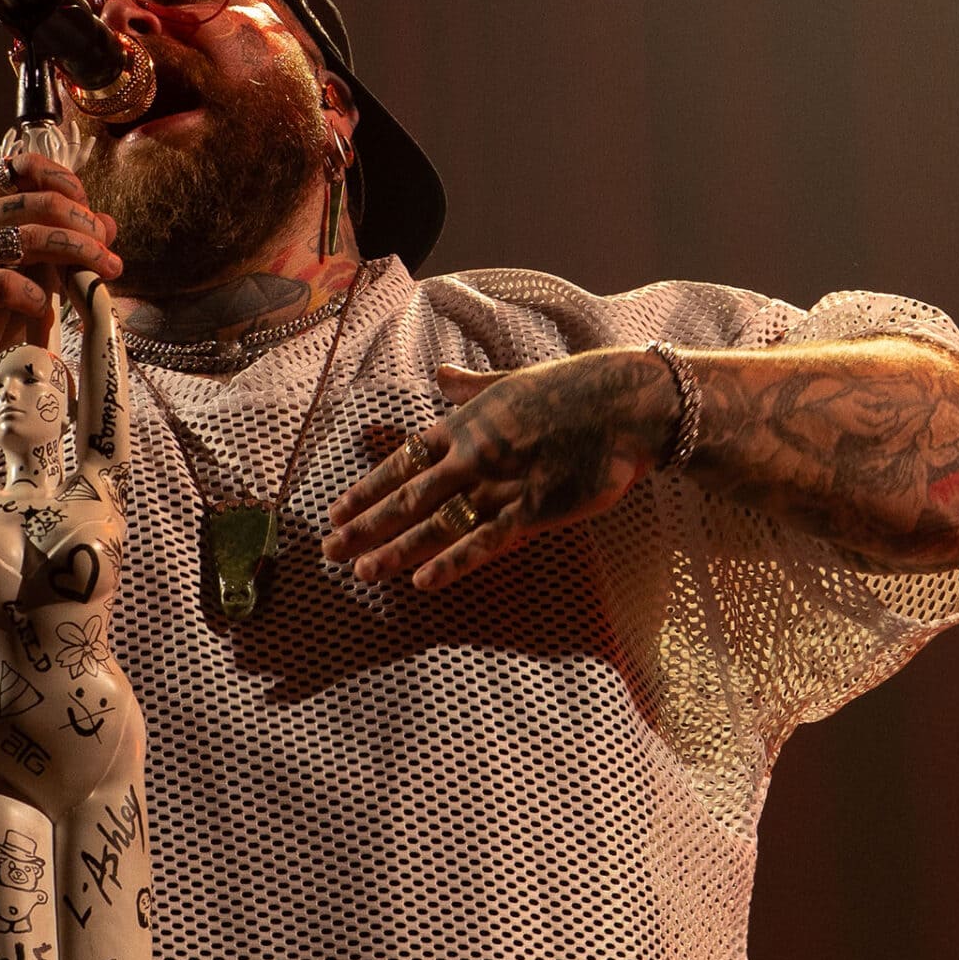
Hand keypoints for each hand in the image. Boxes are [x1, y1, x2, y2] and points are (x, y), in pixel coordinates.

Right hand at [0, 151, 122, 422]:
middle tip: (109, 253)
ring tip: (102, 273)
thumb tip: (108, 225)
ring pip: (26, 238)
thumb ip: (59, 248)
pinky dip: (31, 294)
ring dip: (74, 252)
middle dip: (82, 225)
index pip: (22, 168)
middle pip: (36, 202)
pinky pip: (0, 284)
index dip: (64, 181)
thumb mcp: (25, 273)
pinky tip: (44, 307)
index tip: (91, 212)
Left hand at [320, 349, 675, 589]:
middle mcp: (474, 454)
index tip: (335, 511)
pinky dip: (452, 563)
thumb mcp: (513, 379)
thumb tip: (439, 376)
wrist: (629, 404)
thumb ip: (470, 386)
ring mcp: (502, 484)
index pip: (403, 461)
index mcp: (466, 422)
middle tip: (329, 551)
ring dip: (396, 549)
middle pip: (407, 496)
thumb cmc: (575, 388)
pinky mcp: (534, 510)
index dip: (366, 489)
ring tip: (361, 572)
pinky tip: (422, 583)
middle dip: (365, 525)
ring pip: (437, 523)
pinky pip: (485, 542)